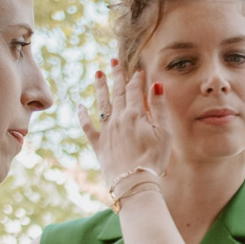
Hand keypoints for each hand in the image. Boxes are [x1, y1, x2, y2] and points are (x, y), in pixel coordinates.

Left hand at [81, 59, 171, 186]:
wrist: (134, 182)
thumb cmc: (154, 159)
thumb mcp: (164, 133)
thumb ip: (159, 108)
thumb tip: (156, 85)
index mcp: (136, 115)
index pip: (135, 90)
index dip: (136, 79)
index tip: (138, 71)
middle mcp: (118, 119)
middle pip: (117, 92)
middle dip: (116, 75)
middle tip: (113, 61)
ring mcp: (106, 131)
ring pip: (102, 103)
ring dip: (100, 87)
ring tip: (97, 73)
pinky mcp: (98, 144)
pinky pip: (87, 126)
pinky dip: (83, 115)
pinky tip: (80, 105)